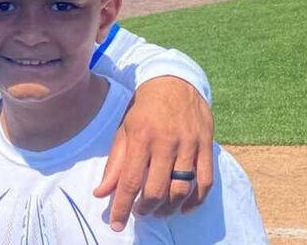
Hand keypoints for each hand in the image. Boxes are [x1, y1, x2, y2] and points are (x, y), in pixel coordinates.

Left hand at [94, 76, 213, 230]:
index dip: (122, 207)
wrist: (173, 81)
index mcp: (141, 137)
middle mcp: (166, 141)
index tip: (117, 224)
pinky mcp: (206, 144)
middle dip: (147, 209)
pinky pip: (205, 180)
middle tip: (140, 212)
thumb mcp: (124, 131)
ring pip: (182, 189)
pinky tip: (184, 208)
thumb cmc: (144, 109)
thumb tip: (101, 194)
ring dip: (169, 208)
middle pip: (158, 190)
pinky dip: (196, 200)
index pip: (130, 181)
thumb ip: (115, 164)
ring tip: (159, 211)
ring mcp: (189, 143)